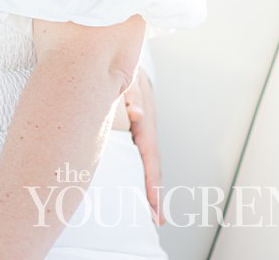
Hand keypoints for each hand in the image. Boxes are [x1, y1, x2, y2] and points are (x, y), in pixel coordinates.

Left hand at [124, 74, 162, 224]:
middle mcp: (145, 129)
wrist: (124, 60)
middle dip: (153, 192)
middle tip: (156, 219)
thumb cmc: (123, 72)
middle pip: (151, 164)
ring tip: (149, 210)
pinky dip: (137, 168)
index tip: (153, 204)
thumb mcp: (126, 80)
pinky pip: (134, 151)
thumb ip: (129, 96)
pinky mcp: (131, 127)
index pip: (150, 156)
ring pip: (143, 160)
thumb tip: (136, 115)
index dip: (151, 181)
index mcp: (145, 122)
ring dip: (146, 182)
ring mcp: (139, 129)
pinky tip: (132, 183)